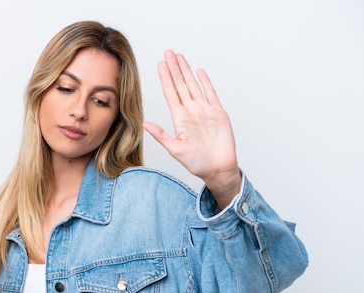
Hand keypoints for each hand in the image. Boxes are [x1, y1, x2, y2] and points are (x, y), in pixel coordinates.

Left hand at [143, 49, 240, 207]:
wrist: (218, 168)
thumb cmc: (197, 163)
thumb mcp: (175, 149)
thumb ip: (161, 135)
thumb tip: (145, 124)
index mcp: (179, 118)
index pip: (170, 93)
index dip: (165, 78)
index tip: (160, 64)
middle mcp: (191, 111)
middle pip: (180, 84)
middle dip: (174, 68)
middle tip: (168, 52)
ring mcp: (204, 111)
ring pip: (193, 85)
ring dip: (186, 71)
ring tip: (180, 57)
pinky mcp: (218, 113)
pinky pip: (211, 94)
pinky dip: (205, 82)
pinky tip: (199, 71)